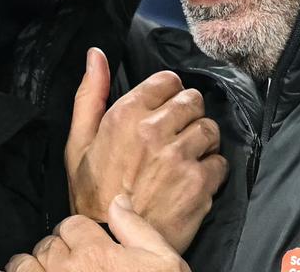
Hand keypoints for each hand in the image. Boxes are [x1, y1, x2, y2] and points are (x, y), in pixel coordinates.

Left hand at [6, 195, 189, 271]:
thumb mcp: (164, 264)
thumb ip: (137, 230)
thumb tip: (118, 201)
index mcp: (97, 254)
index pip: (72, 225)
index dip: (79, 234)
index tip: (85, 246)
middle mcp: (68, 271)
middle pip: (47, 244)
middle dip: (56, 251)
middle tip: (68, 265)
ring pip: (23, 266)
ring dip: (30, 268)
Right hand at [65, 49, 226, 252]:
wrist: (112, 244)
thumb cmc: (93, 196)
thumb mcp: (79, 144)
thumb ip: (91, 95)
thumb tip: (97, 55)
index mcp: (125, 115)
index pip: (168, 80)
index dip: (169, 95)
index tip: (164, 113)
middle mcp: (153, 130)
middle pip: (194, 100)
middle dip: (188, 116)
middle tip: (176, 138)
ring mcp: (179, 156)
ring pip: (210, 129)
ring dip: (202, 143)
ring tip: (184, 160)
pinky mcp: (199, 182)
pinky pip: (220, 162)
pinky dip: (211, 172)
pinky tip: (192, 182)